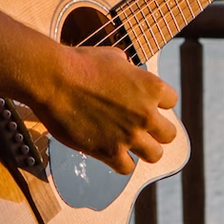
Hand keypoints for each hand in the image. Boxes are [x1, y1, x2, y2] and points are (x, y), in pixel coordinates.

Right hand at [28, 44, 177, 175]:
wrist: (53, 79)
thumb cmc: (80, 63)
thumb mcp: (113, 56)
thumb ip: (130, 70)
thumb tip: (130, 73)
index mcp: (151, 87)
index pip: (171, 101)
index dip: (157, 102)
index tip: (143, 103)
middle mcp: (146, 113)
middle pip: (169, 134)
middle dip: (155, 130)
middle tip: (140, 127)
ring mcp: (129, 135)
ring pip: (154, 155)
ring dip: (144, 150)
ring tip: (131, 145)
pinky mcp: (109, 152)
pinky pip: (126, 168)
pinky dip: (120, 162)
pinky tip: (112, 153)